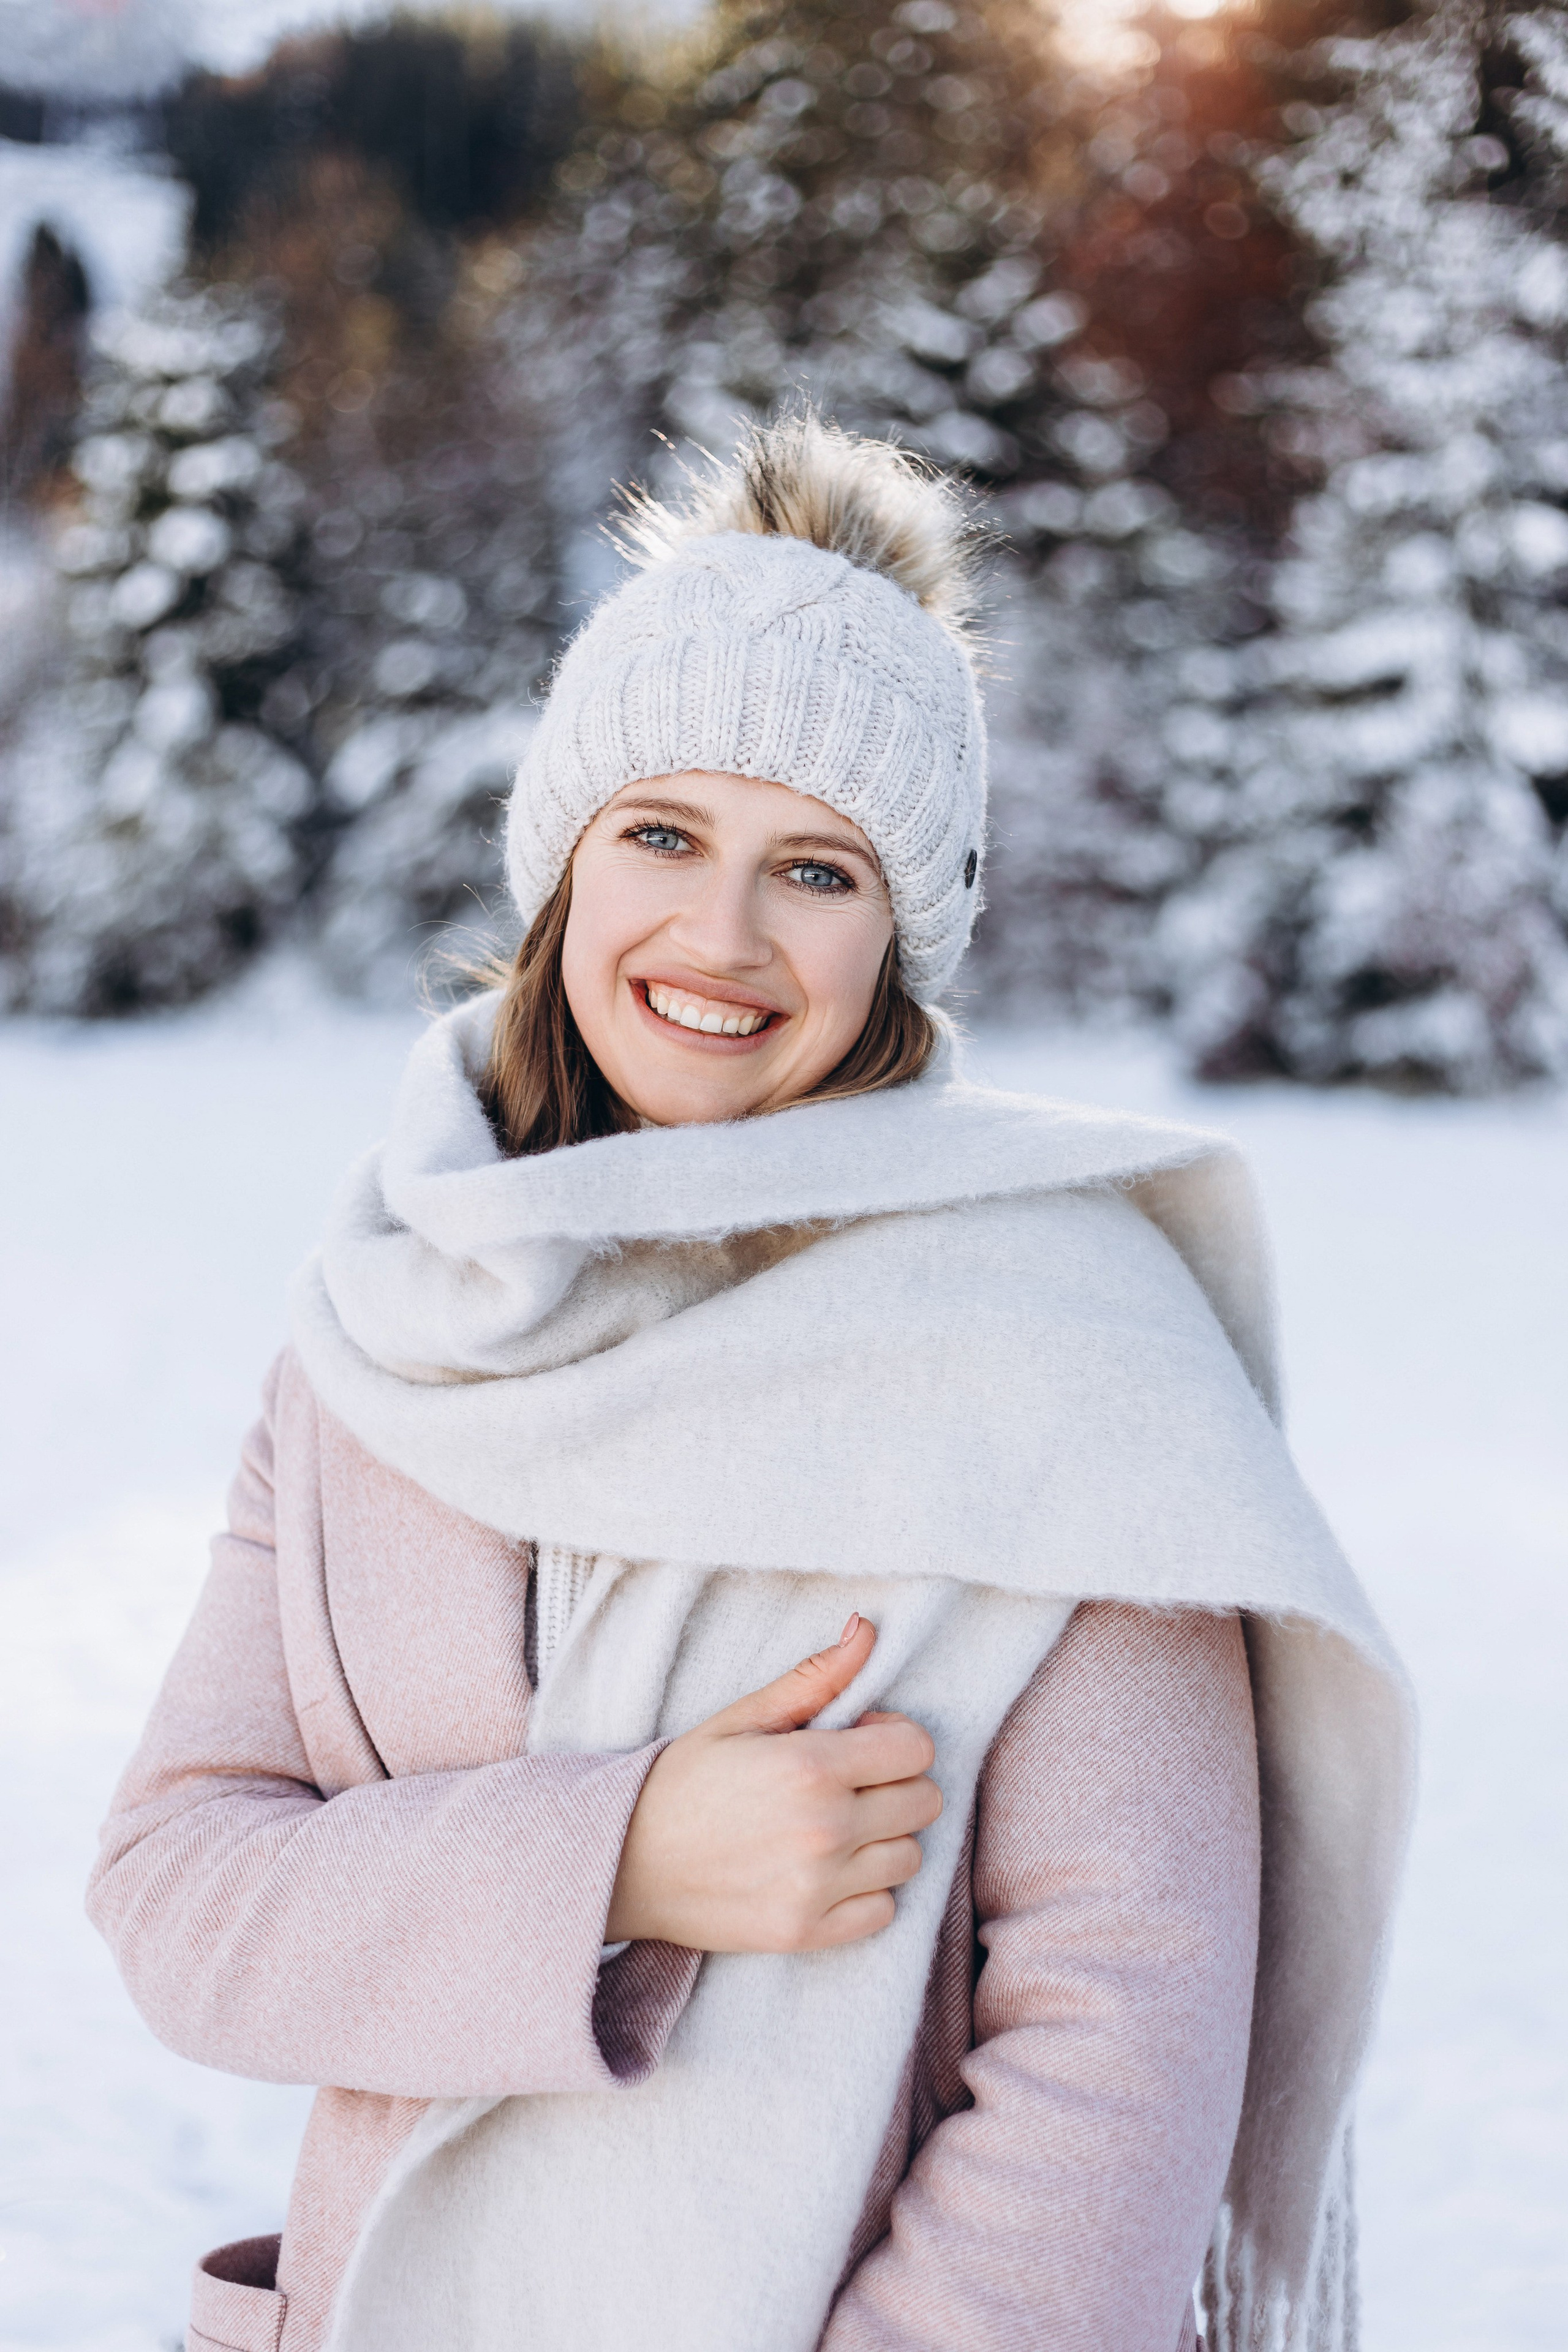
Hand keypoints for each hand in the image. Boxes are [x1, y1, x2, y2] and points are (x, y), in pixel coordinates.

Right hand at [604, 1615, 940, 1952]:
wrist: (623, 1860)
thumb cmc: (683, 1781)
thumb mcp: (742, 1717)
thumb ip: (814, 1678)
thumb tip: (866, 1630)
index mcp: (811, 1767)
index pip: (917, 1749)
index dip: (895, 1737)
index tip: (861, 1740)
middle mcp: (825, 1829)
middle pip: (924, 1802)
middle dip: (897, 1783)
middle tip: (850, 1783)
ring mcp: (818, 1888)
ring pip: (910, 1857)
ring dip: (884, 1838)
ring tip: (836, 1827)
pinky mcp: (806, 1933)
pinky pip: (883, 1911)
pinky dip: (865, 1892)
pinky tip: (826, 1872)